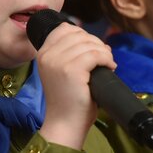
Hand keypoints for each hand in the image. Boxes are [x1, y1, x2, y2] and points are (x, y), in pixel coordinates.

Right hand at [37, 23, 115, 148]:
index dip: (83, 35)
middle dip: (96, 43)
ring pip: (89, 43)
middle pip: (78, 34)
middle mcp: (47, 55)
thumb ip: (72, 55)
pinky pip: (95, 54)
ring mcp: (58, 62)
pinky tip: (110, 68)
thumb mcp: (63, 72)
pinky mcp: (71, 70)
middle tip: (104, 59)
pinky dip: (107, 59)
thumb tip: (101, 42)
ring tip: (108, 64)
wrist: (65, 124)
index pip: (64, 29)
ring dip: (104, 52)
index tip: (92, 49)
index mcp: (42, 54)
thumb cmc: (68, 101)